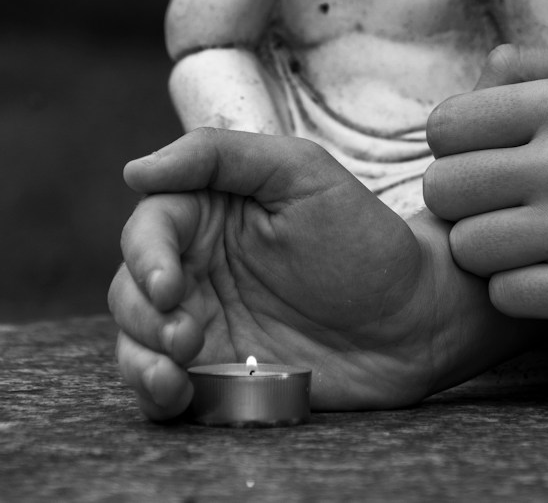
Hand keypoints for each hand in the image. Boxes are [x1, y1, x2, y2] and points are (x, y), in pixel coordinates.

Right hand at [109, 128, 527, 420]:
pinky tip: (174, 392)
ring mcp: (205, 321)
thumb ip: (220, 155)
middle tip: (186, 334)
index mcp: (212, 211)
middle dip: (143, 312)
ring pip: (136, 337)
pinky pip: (162, 383)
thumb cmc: (365, 239)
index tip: (169, 286)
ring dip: (141, 355)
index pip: (150, 226)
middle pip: (131, 284)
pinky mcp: (217, 371)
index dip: (146, 256)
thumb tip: (135, 170)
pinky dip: (153, 391)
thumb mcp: (302, 173)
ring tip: (176, 371)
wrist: (416, 321)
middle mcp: (199, 265)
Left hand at [423, 46, 547, 343]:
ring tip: (531, 244)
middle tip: (504, 211)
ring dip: (490, 254)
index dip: (457, 151)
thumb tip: (482, 67)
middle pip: (444, 187)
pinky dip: (520, 294)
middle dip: (463, 206)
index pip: (445, 125)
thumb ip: (540, 65)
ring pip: (467, 247)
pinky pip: (505, 295)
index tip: (488, 165)